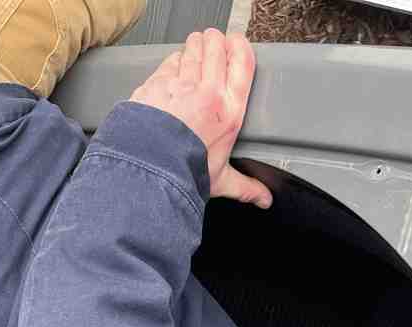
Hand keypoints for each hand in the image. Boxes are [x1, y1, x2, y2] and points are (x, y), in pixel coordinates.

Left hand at [130, 29, 272, 208]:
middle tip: (213, 49)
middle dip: (214, 42)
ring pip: (193, 47)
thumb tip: (264, 199)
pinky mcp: (157, 84)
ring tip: (193, 54)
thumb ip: (245, 186)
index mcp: (229, 110)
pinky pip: (169, 60)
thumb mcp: (220, 180)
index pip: (243, 61)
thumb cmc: (183, 174)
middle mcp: (208, 92)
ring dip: (194, 47)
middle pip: (216, 45)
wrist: (148, 171)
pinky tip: (173, 70)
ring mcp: (181, 84)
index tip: (237, 44)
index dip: (240, 45)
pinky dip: (173, 62)